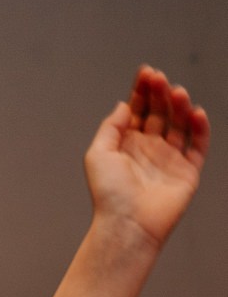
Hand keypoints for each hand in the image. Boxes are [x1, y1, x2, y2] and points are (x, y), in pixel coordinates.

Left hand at [85, 65, 209, 250]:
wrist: (128, 223)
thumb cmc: (108, 194)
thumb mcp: (97, 154)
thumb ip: (111, 127)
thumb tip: (124, 104)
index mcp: (125, 145)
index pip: (138, 111)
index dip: (142, 92)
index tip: (145, 73)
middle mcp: (148, 149)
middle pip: (159, 114)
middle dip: (159, 94)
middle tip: (159, 78)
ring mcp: (169, 159)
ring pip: (179, 125)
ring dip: (179, 106)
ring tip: (176, 92)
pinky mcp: (187, 171)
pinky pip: (198, 145)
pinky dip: (200, 128)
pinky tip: (196, 112)